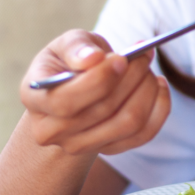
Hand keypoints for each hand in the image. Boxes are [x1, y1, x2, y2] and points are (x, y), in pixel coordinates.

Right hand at [19, 30, 170, 156]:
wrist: (76, 89)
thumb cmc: (71, 61)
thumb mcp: (66, 44)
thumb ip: (76, 47)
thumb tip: (92, 59)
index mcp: (35, 99)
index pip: (66, 101)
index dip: (99, 80)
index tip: (121, 58)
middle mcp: (52, 131)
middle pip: (102, 111)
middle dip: (130, 78)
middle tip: (144, 55)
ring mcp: (80, 145)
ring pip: (127, 124)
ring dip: (146, 91)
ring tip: (148, 69)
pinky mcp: (109, 150)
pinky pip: (143, 134)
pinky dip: (159, 108)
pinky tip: (159, 86)